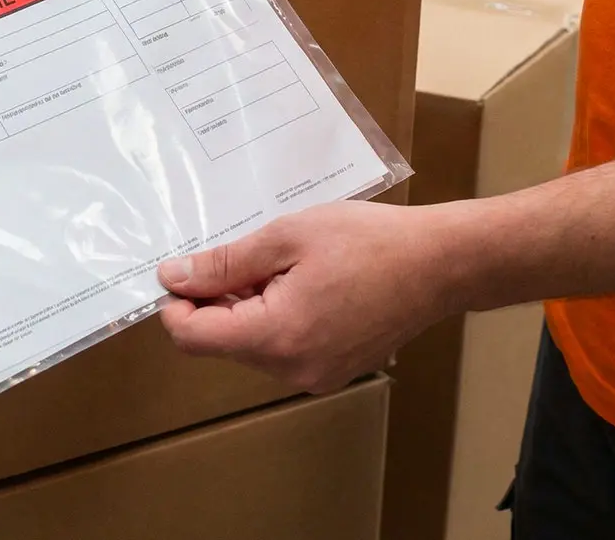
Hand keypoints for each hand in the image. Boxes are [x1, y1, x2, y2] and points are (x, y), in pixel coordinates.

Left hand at [156, 200, 470, 393]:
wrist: (439, 263)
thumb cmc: (368, 241)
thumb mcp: (285, 238)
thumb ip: (225, 264)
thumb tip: (175, 277)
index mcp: (278, 336)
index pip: (193, 338)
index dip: (176, 304)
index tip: (182, 270)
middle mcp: (293, 369)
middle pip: (220, 342)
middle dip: (215, 300)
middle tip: (244, 255)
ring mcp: (315, 376)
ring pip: (249, 345)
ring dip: (246, 307)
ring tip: (280, 265)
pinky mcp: (331, 371)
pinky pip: (280, 349)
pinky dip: (273, 318)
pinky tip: (299, 282)